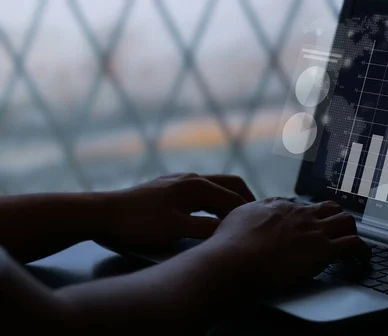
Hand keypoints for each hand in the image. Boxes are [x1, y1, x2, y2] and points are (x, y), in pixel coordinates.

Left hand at [102, 173, 254, 245]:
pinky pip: (202, 191)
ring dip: (229, 200)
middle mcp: (191, 178)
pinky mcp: (169, 187)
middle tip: (256, 218)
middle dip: (245, 199)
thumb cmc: (139, 221)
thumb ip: (206, 229)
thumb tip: (231, 232)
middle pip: (230, 184)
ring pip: (215, 187)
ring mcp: (179, 180)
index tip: (260, 226)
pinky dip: (214, 201)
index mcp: (197, 185)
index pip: (233, 198)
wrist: (103, 212)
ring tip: (237, 219)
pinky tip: (210, 215)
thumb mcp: (176, 229)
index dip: (248, 212)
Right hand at [207, 197, 370, 290]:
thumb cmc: (230, 244)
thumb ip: (250, 213)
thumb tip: (252, 213)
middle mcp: (301, 215)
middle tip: (335, 233)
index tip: (311, 226)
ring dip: (350, 232)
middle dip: (335, 219)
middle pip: (330, 208)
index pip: (304, 207)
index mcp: (280, 207)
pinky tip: (362, 260)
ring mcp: (314, 231)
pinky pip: (354, 245)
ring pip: (347, 220)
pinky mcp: (323, 250)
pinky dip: (363, 252)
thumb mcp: (238, 217)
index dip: (310, 217)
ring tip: (351, 244)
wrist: (235, 259)